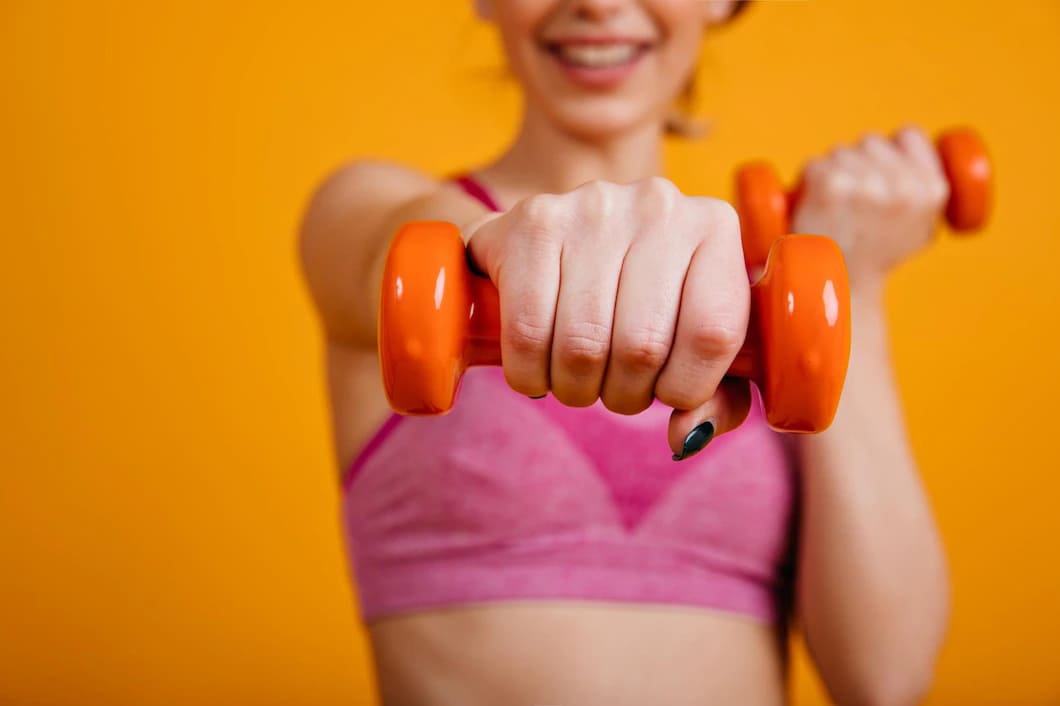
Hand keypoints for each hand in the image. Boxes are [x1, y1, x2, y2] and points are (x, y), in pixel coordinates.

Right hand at [466, 177, 750, 457]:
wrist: (553, 239)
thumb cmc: (636, 298)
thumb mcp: (690, 341)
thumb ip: (715, 397)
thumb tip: (685, 436)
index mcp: (715, 228)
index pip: (712, 334)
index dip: (685, 387)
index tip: (667, 392)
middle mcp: (659, 206)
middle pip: (642, 346)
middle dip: (624, 394)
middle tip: (614, 388)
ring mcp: (592, 207)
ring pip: (582, 345)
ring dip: (575, 389)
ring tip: (576, 378)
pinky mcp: (532, 222)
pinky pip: (527, 331)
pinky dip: (529, 374)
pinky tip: (536, 368)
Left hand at [792, 127, 949, 293]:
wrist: (838, 291)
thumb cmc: (874, 260)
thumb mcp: (920, 228)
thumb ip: (925, 189)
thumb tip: (914, 146)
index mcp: (932, 191)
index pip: (909, 135)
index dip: (891, 150)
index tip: (880, 169)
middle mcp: (903, 185)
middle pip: (870, 142)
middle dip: (858, 163)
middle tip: (851, 203)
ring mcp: (866, 183)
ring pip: (840, 152)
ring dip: (832, 173)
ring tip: (835, 212)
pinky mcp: (832, 184)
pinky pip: (815, 165)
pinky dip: (808, 183)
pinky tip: (815, 208)